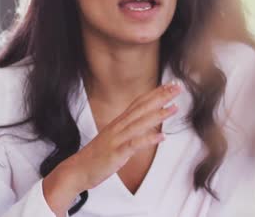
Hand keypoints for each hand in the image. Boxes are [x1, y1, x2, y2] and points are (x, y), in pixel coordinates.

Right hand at [43, 81, 180, 215]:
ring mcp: (117, 139)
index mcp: (119, 122)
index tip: (170, 85)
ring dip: (158, 114)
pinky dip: (148, 139)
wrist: (77, 170)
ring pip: (140, 123)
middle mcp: (119, 126)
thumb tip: (146, 120)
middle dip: (161, 97)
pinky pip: (134, 144)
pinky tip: (162, 137)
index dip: (155, 92)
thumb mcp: (115, 136)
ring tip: (174, 108)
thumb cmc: (97, 155)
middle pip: (142, 108)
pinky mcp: (116, 153)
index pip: (140, 102)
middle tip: (177, 87)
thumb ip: (129, 127)